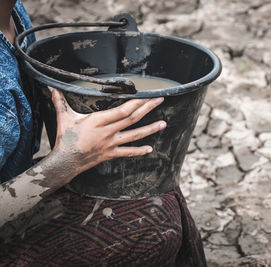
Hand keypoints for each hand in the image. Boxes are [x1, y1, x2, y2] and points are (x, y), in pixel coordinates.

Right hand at [49, 88, 165, 177]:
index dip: (135, 102)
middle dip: (147, 108)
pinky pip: (127, 153)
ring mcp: (111, 144)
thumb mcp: (64, 117)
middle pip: (132, 119)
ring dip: (150, 129)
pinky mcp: (111, 154)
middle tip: (160, 100)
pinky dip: (139, 151)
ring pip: (134, 135)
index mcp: (98, 121)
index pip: (121, 110)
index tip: (146, 95)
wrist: (65, 162)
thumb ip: (60, 101)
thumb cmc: (65, 138)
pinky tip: (150, 149)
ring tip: (164, 123)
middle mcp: (108, 132)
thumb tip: (51, 87)